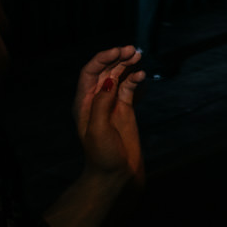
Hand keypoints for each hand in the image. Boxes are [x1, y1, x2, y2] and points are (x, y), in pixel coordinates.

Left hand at [73, 46, 144, 184]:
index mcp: (84, 103)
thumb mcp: (98, 130)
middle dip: (117, 58)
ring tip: (139, 56)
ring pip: (118, 77)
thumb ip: (102, 104)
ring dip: (127, 65)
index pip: (90, 72)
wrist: (115, 175)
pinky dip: (136, 80)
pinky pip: (130, 89)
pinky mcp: (125, 109)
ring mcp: (112, 104)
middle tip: (133, 50)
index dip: (103, 58)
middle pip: (105, 71)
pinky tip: (142, 76)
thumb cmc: (102, 156)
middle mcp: (96, 100)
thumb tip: (109, 80)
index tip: (118, 51)